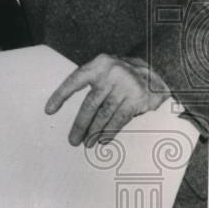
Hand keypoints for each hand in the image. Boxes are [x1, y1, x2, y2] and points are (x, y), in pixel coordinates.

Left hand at [45, 54, 168, 145]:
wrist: (159, 72)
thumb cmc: (124, 75)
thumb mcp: (107, 70)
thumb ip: (93, 83)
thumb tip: (77, 113)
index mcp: (99, 64)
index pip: (74, 80)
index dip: (60, 96)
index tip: (49, 110)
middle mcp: (112, 73)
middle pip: (90, 104)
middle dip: (80, 124)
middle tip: (73, 140)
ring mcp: (126, 86)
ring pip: (104, 114)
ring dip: (94, 132)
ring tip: (87, 143)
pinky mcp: (138, 98)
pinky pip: (119, 119)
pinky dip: (110, 131)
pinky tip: (103, 140)